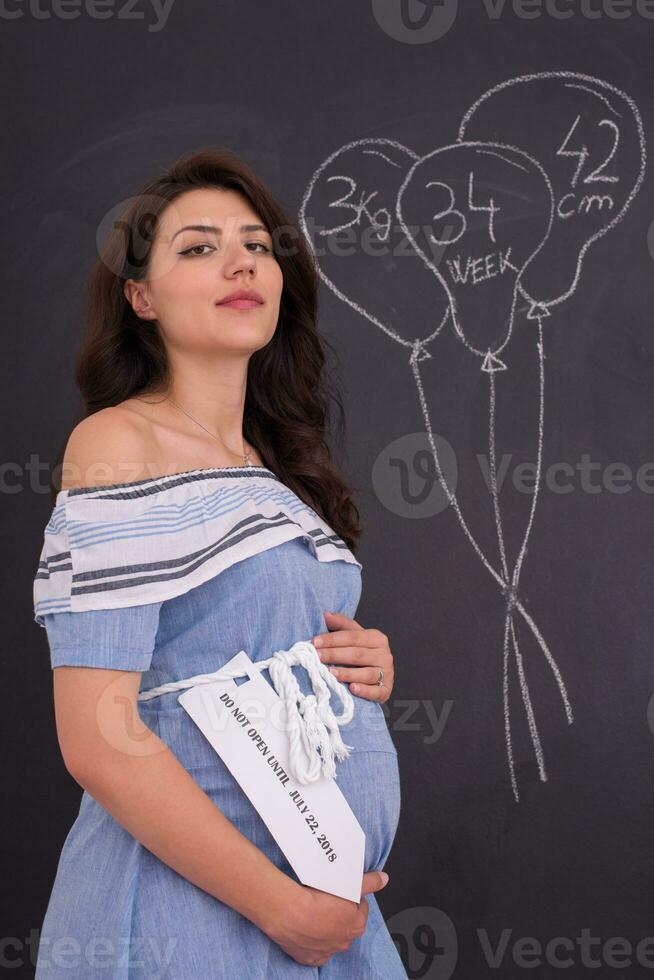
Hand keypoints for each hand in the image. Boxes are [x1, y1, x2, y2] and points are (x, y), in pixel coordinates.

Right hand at [265, 871, 389, 966]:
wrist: (291, 912)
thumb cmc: (318, 899)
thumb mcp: (348, 885)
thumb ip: (369, 882)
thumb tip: (383, 879)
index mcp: (356, 925)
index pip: (359, 908)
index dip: (350, 898)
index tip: (340, 892)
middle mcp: (344, 942)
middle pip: (345, 924)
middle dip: (338, 914)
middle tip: (326, 900)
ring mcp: (327, 952)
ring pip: (330, 937)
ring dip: (326, 927)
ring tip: (314, 911)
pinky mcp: (309, 958)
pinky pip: (315, 951)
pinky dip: (312, 942)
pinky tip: (307, 930)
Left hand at [312, 611, 394, 702]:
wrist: (379, 676)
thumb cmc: (362, 654)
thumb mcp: (354, 636)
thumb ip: (341, 625)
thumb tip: (326, 614)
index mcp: (376, 638)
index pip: (353, 637)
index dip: (333, 639)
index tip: (315, 642)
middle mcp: (384, 655)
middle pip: (357, 654)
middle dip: (335, 655)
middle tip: (316, 657)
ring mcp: (387, 673)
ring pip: (366, 673)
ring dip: (347, 673)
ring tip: (329, 673)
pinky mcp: (386, 690)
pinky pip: (375, 691)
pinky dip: (364, 690)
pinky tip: (352, 689)